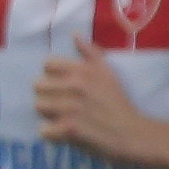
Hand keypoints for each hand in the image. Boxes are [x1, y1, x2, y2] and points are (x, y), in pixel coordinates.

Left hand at [32, 51, 164, 168]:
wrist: (130, 132)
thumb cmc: (117, 102)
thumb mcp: (107, 72)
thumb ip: (90, 53)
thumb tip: (74, 34)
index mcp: (83, 70)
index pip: (47, 64)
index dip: (52, 76)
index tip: (62, 85)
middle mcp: (76, 86)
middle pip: (38, 86)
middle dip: (48, 95)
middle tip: (61, 104)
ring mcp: (71, 107)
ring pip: (39, 106)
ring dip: (48, 114)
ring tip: (62, 117)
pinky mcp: (69, 129)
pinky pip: (43, 130)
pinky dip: (52, 134)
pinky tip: (63, 132)